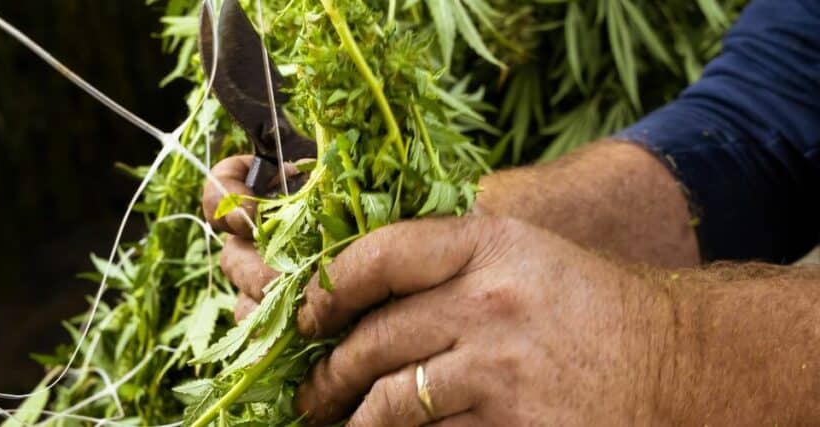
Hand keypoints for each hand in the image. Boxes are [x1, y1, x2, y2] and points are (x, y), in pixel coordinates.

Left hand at [202, 164, 675, 425]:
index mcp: (489, 246)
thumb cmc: (592, 306)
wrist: (679, 360)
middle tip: (311, 390)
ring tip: (340, 423)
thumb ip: (451, 263)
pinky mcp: (514, 426)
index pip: (380, 256)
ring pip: (392, 401)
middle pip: (375, 338)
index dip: (329, 289)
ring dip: (356, 419)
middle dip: (330, 372)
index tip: (309, 316)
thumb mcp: (524, 256)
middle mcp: (489, 302)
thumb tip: (366, 291)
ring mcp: (500, 368)